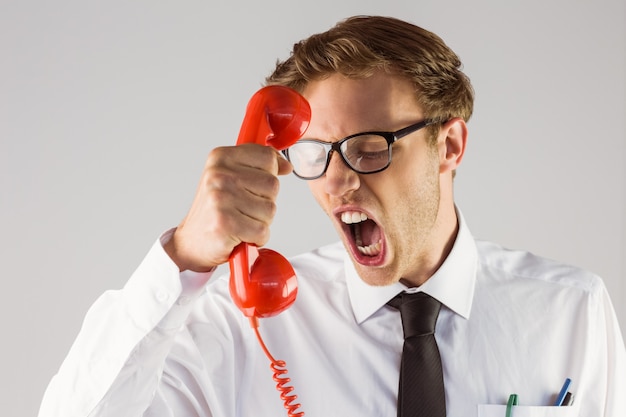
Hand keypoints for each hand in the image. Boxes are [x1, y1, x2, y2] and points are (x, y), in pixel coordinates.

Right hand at [164, 144, 292, 271]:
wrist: (192, 242)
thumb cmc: (214, 211)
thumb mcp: (232, 177)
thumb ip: (258, 167)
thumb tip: (286, 165)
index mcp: (221, 158)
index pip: (267, 157)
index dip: (269, 175)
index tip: (255, 186)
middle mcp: (219, 175)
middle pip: (272, 184)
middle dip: (264, 201)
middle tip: (242, 208)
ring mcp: (221, 198)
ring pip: (270, 209)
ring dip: (260, 221)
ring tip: (239, 221)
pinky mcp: (226, 224)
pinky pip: (262, 230)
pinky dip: (255, 238)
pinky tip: (239, 234)